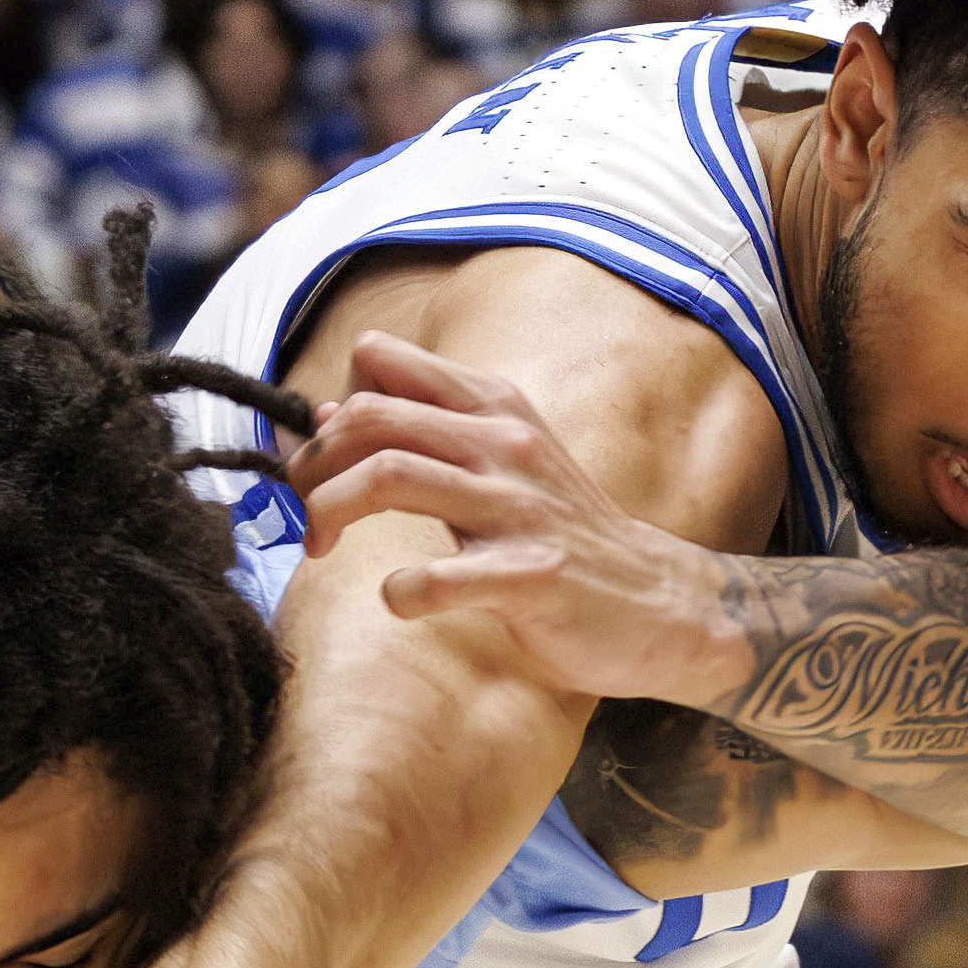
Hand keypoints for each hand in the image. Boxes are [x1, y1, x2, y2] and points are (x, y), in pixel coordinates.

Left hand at [294, 333, 746, 707]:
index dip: (330, 409)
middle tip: (305, 508)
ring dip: (331, 511)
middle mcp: (504, 445)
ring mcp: (519, 509)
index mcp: (494, 409)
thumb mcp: (504, 461)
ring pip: (391, 477)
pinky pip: (437, 578)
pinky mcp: (530, 577)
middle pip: (371, 416)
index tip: (322, 460)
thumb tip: (332, 411)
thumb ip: (427, 432)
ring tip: (321, 545)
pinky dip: (399, 591)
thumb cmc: (566, 534)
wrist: (662, 603)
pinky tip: (401, 600)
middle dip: (312, 463)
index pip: (382, 363)